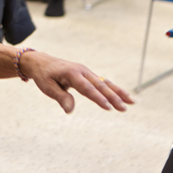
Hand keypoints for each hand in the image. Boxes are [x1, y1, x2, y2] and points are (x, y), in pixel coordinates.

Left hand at [19, 51, 133, 113]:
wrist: (41, 62)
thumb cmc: (44, 76)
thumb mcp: (47, 87)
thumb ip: (60, 97)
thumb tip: (70, 110)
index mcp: (71, 73)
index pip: (87, 88)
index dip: (98, 98)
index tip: (108, 108)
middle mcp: (81, 70)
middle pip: (100, 85)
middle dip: (113, 97)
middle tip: (124, 108)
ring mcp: (86, 72)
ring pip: (104, 82)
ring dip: (118, 92)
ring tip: (132, 102)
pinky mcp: (88, 75)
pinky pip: (102, 82)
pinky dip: (113, 89)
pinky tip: (123, 97)